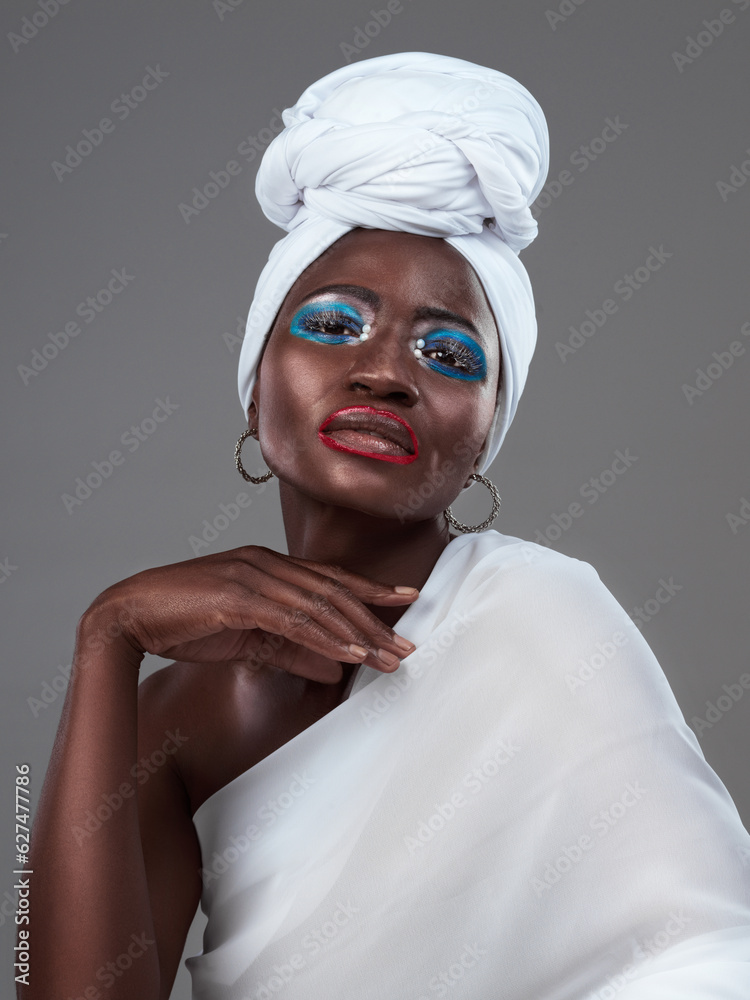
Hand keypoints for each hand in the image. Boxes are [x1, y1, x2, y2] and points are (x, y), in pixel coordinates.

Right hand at [82, 545, 418, 681]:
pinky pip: (295, 620)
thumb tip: (335, 669)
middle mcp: (267, 563)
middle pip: (335, 592)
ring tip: (390, 657)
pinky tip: (352, 655)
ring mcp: (254, 576)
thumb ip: (292, 649)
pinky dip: (328, 638)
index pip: (330, 577)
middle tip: (408, 645)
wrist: (129, 614)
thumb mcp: (247, 638)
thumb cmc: (184, 622)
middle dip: (376, 619)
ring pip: (321, 605)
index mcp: (268, 565)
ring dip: (359, 633)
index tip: (406, 599)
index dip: (371, 588)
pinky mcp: (240, 597)